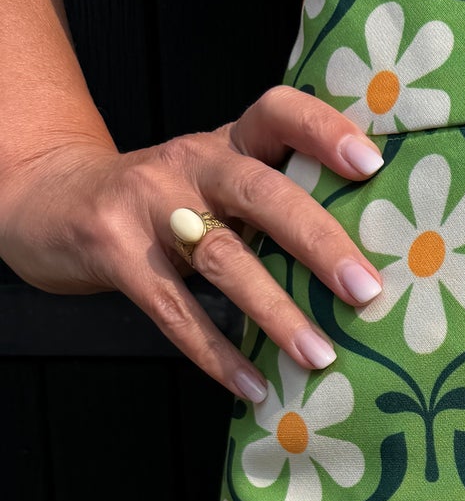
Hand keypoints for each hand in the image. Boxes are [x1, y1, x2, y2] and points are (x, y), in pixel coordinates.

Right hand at [0, 86, 388, 399]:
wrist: (57, 201)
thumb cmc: (167, 201)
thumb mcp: (217, 180)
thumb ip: (276, 201)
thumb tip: (369, 264)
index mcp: (228, 142)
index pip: (278, 113)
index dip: (324, 132)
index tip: (372, 164)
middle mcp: (192, 164)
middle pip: (261, 193)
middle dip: (318, 242)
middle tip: (366, 289)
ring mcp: (149, 206)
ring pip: (222, 259)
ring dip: (276, 312)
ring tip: (321, 356)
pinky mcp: (116, 253)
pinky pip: (174, 309)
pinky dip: (217, 353)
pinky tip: (255, 386)